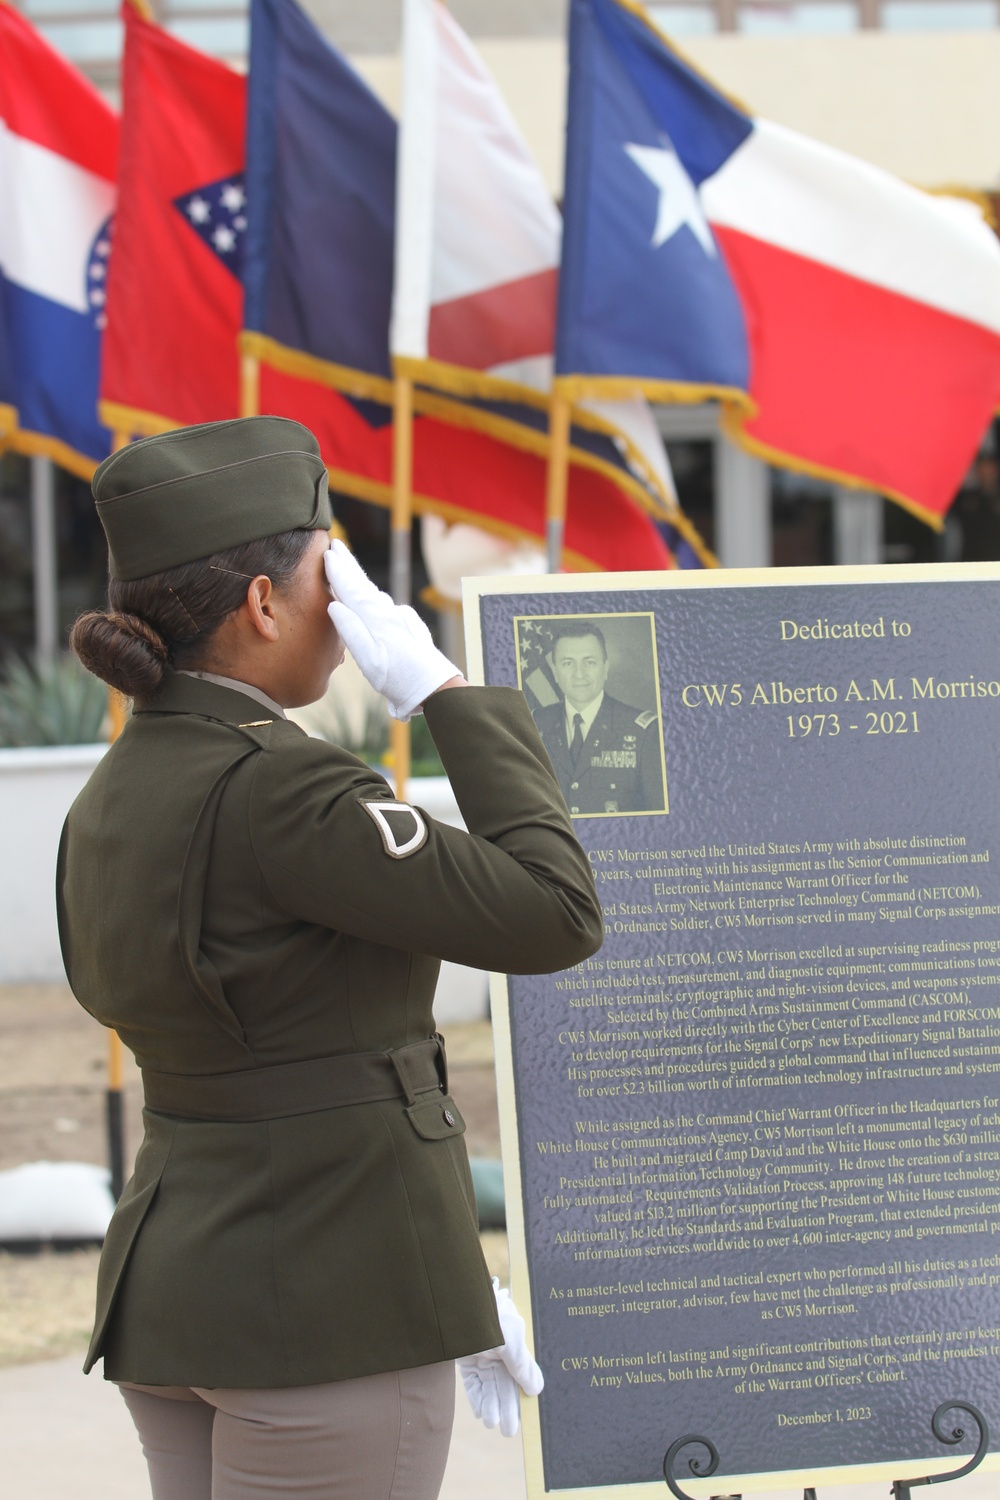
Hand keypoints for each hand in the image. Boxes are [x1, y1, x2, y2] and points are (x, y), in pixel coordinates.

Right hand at [324, 541, 459, 720]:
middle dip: (349, 565)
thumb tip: (334, 604)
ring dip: (361, 579)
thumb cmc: (400, 679)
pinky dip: (376, 598)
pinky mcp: (410, 629)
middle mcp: (390, 614)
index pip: (352, 589)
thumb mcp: (369, 659)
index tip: (328, 552)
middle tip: (336, 545)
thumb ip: (351, 630)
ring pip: (376, 594)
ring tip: (349, 567)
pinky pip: (387, 607)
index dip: (339, 571)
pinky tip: (375, 599)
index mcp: (376, 619)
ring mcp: (402, 620)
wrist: (436, 689)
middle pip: (365, 585)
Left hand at [458, 1281, 543, 1437]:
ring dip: (491, 1405)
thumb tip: (536, 1390)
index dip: (522, 1396)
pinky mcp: (464, 1359)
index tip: (525, 1417)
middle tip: (509, 1432)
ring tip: (491, 1423)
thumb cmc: (488, 1315)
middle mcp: (499, 1350)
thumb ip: (522, 1365)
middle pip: (504, 1384)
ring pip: (488, 1386)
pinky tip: (479, 1413)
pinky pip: (472, 1383)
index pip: (520, 1375)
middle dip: (507, 1407)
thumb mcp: (510, 1339)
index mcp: (514, 1342)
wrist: (456, 1301)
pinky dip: (476, 1398)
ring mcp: (481, 1354)